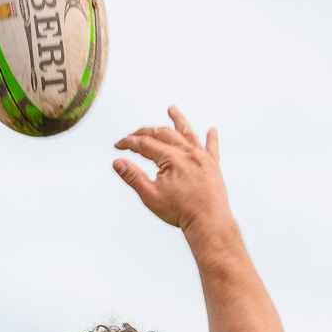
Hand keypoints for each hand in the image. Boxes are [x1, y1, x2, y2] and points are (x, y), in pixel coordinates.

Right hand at [113, 107, 231, 230]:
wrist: (209, 221)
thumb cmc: (180, 211)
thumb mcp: (150, 195)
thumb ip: (133, 176)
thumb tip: (117, 162)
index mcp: (171, 158)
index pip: (144, 143)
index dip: (128, 142)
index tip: (118, 145)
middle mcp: (187, 152)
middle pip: (163, 134)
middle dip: (146, 131)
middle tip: (133, 134)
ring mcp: (202, 157)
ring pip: (188, 133)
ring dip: (179, 120)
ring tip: (172, 110)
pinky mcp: (213, 166)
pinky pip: (212, 148)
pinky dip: (211, 138)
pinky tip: (211, 130)